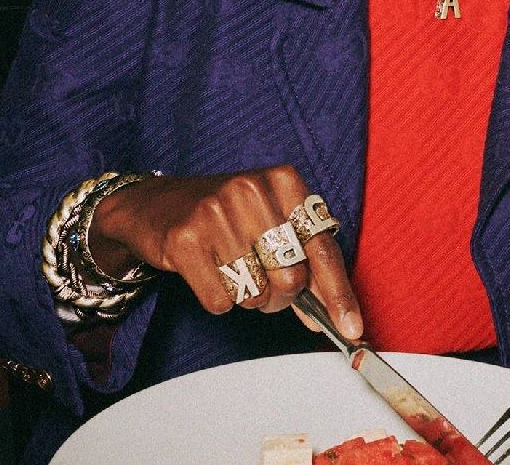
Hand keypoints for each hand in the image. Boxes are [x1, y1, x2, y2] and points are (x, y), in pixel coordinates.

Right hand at [88, 166, 362, 339]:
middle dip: (281, 294)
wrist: (157, 205)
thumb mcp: (273, 223)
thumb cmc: (228, 218)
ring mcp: (215, 212)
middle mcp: (251, 189)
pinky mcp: (184, 239)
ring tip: (231, 266)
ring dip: (248, 295)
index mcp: (284, 180)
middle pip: (291, 277)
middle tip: (263, 279)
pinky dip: (218, 298)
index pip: (322, 247)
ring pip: (255, 293)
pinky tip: (207, 269)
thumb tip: (334, 316)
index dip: (338, 294)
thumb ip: (308, 264)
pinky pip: (219, 301)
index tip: (352, 328)